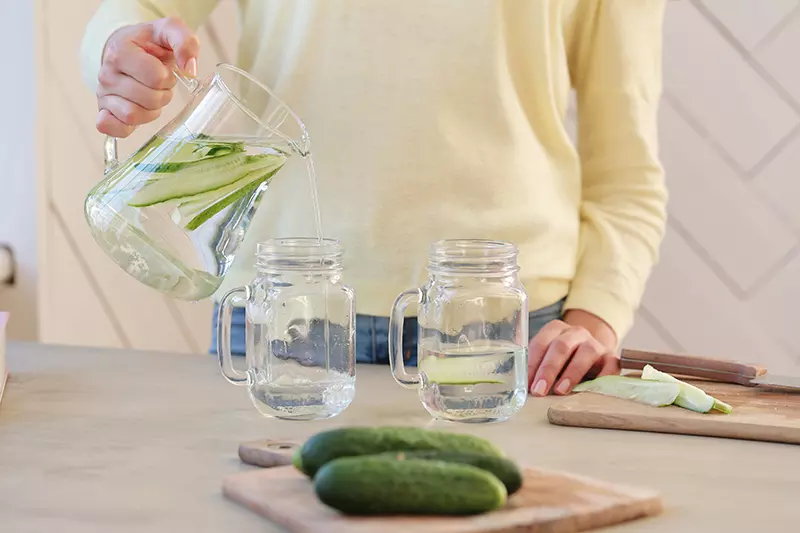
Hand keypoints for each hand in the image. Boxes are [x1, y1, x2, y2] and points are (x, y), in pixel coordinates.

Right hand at [96, 17, 199, 137]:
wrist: (128, 48)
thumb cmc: (150, 43)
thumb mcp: (169, 31)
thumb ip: (186, 42)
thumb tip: (190, 69)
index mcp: (120, 51)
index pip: (156, 77)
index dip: (167, 77)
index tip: (162, 69)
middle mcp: (106, 73)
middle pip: (149, 99)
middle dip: (162, 94)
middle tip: (158, 84)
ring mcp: (103, 94)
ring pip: (134, 115)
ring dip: (151, 110)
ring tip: (149, 95)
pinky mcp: (103, 112)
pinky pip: (114, 128)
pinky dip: (127, 126)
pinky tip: (136, 112)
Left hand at [527, 309, 619, 396]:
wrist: (593, 356)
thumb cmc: (564, 361)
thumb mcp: (548, 359)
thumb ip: (537, 368)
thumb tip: (522, 388)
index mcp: (555, 330)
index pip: (541, 343)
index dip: (533, 364)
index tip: (527, 384)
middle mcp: (576, 333)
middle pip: (561, 346)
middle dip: (548, 369)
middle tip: (539, 390)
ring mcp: (595, 344)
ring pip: (586, 352)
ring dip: (572, 372)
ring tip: (560, 390)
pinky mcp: (611, 358)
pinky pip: (610, 365)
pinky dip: (603, 377)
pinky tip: (591, 391)